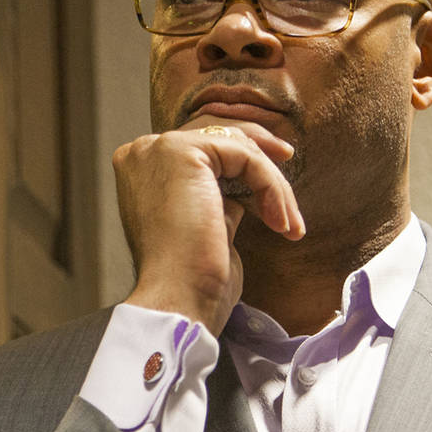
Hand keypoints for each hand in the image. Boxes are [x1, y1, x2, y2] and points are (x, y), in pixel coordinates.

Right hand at [113, 117, 304, 334]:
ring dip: (273, 183)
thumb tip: (239, 195)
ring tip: (288, 222)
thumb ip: (216, 200)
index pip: (202, 145)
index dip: (242, 155)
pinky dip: (271, 187)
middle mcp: (144, 151)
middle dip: (261, 150)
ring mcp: (160, 148)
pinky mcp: (183, 151)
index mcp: (142, 169)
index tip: (277, 170)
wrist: (179, 299)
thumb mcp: (206, 225)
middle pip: (218, 133)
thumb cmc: (193, 278)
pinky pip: (246, 156)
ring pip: (238, 145)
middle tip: (289, 160)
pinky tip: (279, 221)